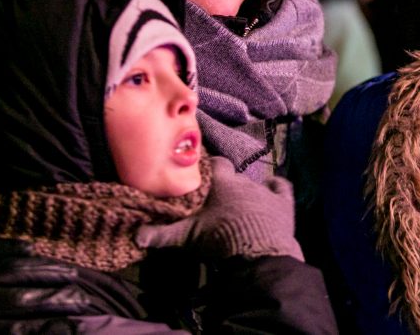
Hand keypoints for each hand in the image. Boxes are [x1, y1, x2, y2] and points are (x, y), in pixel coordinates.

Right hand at [136, 156, 303, 261]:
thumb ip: (163, 233)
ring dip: (248, 192)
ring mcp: (265, 190)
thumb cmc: (219, 239)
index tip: (202, 177)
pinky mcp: (283, 203)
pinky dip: (276, 189)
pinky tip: (273, 192)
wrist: (257, 255)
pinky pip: (281, 187)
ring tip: (241, 207)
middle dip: (227, 185)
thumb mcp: (187, 237)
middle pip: (234, 176)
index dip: (209, 170)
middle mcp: (243, 180)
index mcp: (221, 182)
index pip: (215, 164)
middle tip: (219, 201)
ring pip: (255, 183)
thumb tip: (136, 236)